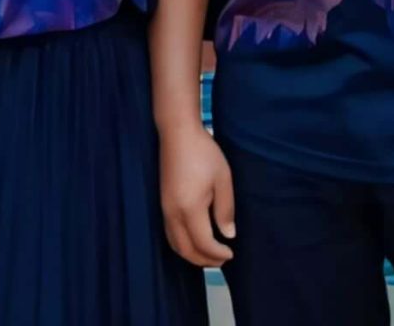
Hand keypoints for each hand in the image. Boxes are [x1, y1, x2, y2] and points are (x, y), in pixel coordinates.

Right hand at [160, 121, 235, 267]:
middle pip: (186, 250)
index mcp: (190, 209)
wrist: (178, 133)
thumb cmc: (204, 153)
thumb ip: (225, 209)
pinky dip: (182, 245)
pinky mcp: (162, 203)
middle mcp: (173, 214)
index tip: (232, 252)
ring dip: (192, 255)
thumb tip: (228, 235)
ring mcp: (165, 209)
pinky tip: (194, 240)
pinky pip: (170, 235)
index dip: (217, 253)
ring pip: (175, 245)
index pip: (203, 243)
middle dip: (205, 260)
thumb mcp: (223, 179)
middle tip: (223, 259)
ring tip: (210, 254)